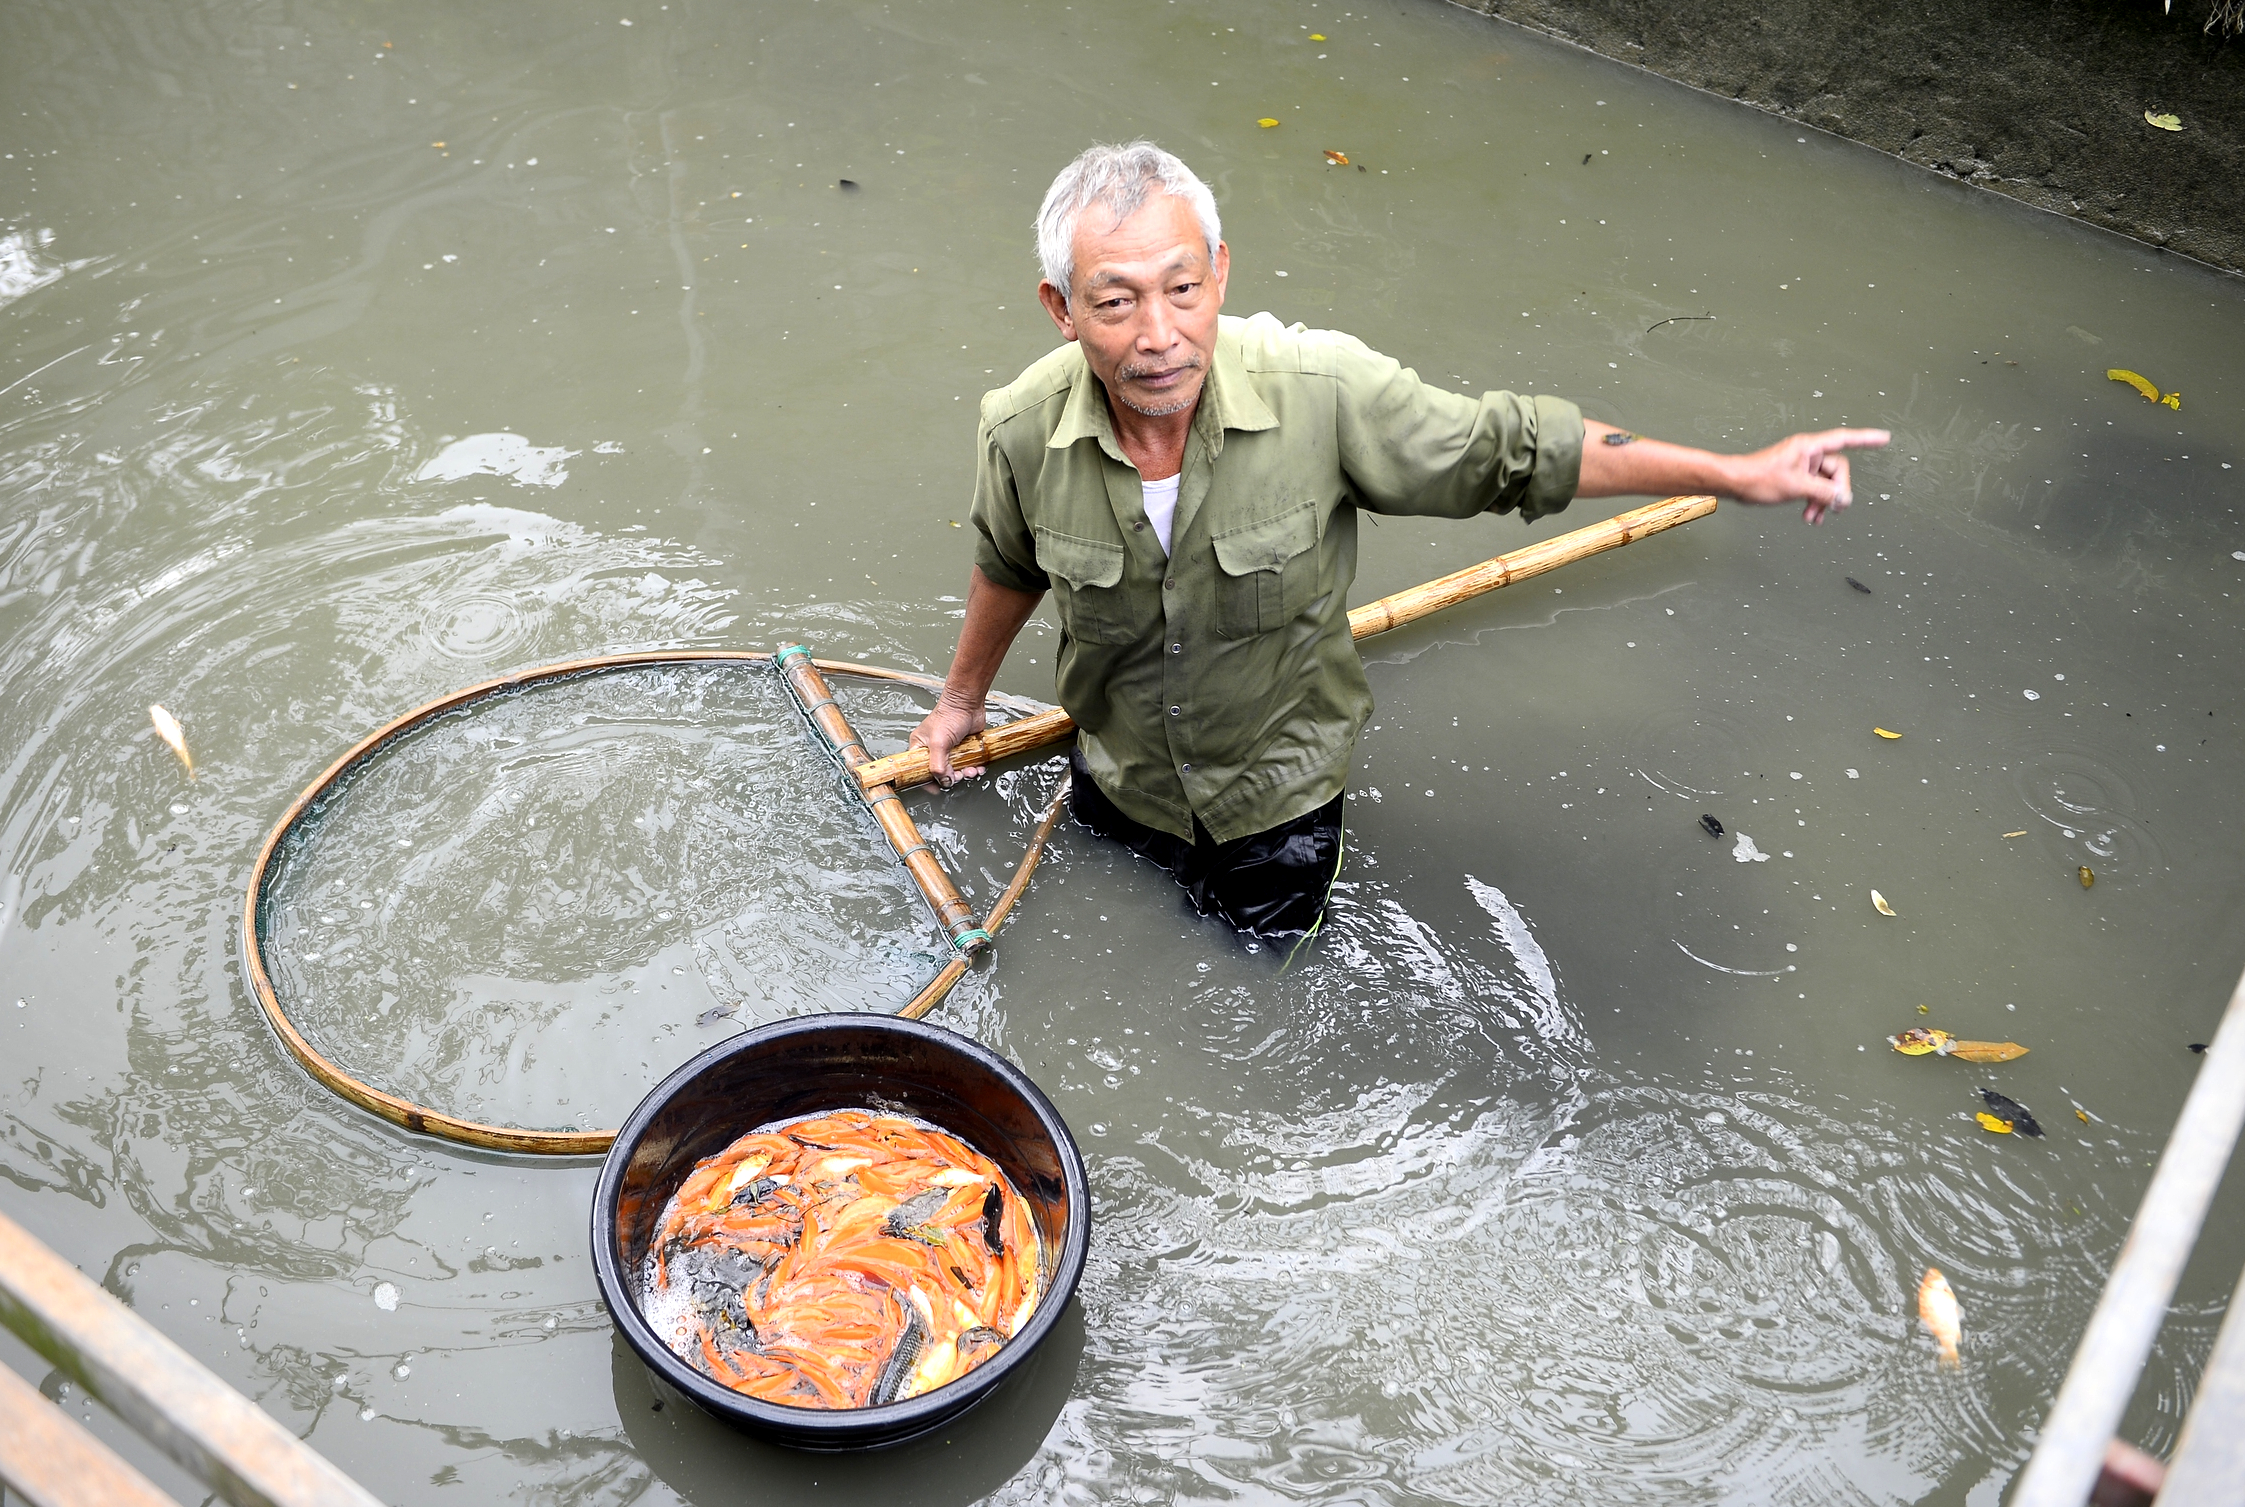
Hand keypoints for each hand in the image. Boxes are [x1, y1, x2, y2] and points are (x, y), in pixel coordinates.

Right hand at [907, 694, 988, 786]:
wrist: (969, 703)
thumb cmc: (949, 715)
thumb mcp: (938, 743)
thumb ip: (937, 764)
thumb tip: (943, 781)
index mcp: (920, 747)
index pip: (919, 770)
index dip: (928, 781)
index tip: (937, 788)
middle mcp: (933, 750)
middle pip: (940, 773)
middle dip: (953, 777)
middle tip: (959, 775)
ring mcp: (949, 750)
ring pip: (956, 770)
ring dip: (965, 773)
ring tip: (971, 770)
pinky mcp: (963, 748)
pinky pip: (968, 764)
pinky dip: (974, 768)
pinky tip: (978, 767)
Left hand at [1724, 428, 1889, 523]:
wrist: (1734, 484)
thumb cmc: (1757, 477)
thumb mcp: (1796, 487)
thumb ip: (1824, 493)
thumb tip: (1843, 498)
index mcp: (1809, 447)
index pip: (1844, 439)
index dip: (1866, 439)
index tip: (1883, 438)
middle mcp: (1807, 453)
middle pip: (1837, 470)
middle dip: (1835, 491)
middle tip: (1833, 508)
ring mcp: (1801, 465)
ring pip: (1825, 483)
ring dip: (1823, 501)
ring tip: (1814, 517)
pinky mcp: (1795, 476)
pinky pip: (1814, 488)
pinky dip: (1814, 501)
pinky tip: (1810, 515)